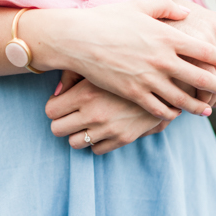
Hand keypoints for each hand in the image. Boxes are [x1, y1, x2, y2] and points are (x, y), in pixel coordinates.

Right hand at [24, 0, 215, 119]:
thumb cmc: (107, 19)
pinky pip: (158, 108)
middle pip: (199, 77)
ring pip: (182, 98)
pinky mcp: (133, 93)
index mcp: (167, 36)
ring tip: (208, 110)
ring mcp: (148, 78)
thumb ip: (167, 7)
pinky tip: (176, 114)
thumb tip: (188, 12)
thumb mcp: (140, 6)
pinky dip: (170, 113)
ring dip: (197, 105)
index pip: (203, 50)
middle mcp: (162, 59)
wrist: (76, 39)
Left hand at [45, 76, 162, 154]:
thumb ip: (71, 76)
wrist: (164, 81)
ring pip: (74, 143)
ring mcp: (109, 129)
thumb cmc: (126, 69)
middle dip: (62, 122)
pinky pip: (96, 150)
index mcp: (84, 93)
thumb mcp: (98, 65)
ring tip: (87, 123)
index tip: (64, 102)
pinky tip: (103, 129)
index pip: (50, 111)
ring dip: (78, 134)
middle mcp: (94, 113)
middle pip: (57, 129)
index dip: (55, 106)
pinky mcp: (123, 139)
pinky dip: (97, 142)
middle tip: (72, 114)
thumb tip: (56, 93)